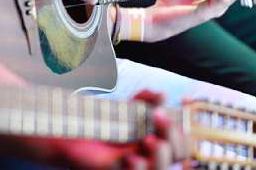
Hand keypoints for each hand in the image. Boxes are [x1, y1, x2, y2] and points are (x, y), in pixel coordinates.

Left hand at [51, 91, 187, 169]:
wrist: (74, 129)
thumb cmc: (102, 120)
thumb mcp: (126, 107)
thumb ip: (144, 99)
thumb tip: (162, 94)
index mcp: (157, 142)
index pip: (182, 145)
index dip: (180, 132)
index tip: (161, 113)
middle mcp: (150, 157)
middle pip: (177, 155)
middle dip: (172, 136)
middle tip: (157, 117)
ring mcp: (136, 167)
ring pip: (161, 169)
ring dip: (161, 155)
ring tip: (148, 139)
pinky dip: (139, 168)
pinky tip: (131, 156)